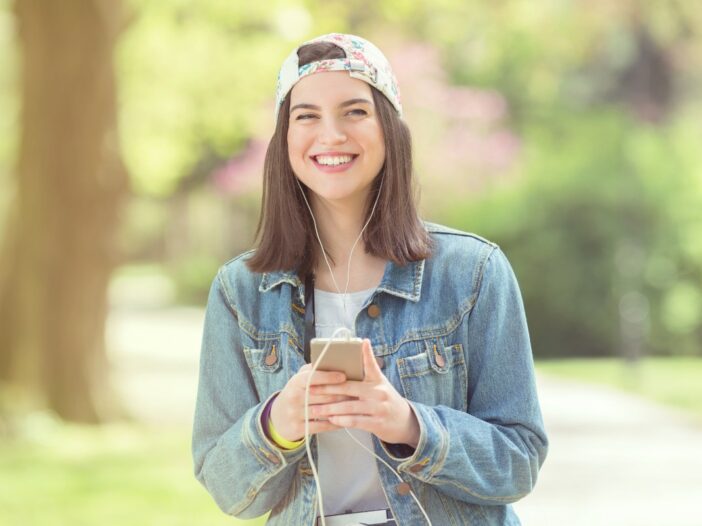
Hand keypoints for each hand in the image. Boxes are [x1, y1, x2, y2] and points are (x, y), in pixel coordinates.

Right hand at [270, 363, 351, 441]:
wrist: (278, 418)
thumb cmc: (295, 394)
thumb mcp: (299, 380)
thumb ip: (313, 370)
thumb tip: (333, 360)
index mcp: (295, 382)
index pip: (312, 377)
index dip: (329, 377)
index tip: (343, 376)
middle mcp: (294, 397)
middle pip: (322, 395)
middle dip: (342, 393)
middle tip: (357, 390)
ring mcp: (296, 414)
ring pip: (324, 411)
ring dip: (341, 408)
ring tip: (355, 404)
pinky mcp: (300, 428)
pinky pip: (322, 426)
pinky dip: (336, 423)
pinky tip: (346, 419)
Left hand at [306, 339, 420, 446]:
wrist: (406, 421)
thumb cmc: (386, 400)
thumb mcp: (380, 384)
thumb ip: (366, 375)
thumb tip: (349, 362)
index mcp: (378, 380)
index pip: (371, 364)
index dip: (367, 353)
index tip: (362, 342)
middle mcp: (379, 392)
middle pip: (349, 387)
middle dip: (328, 388)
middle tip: (311, 388)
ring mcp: (378, 408)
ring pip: (349, 406)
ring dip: (330, 408)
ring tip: (316, 408)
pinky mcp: (377, 423)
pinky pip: (355, 421)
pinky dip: (341, 420)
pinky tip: (331, 419)